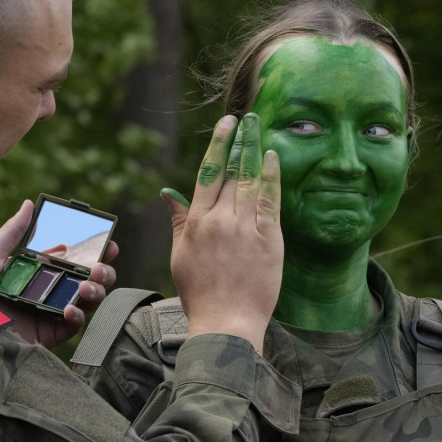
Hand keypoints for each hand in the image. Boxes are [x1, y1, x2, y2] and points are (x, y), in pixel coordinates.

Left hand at [0, 199, 118, 346]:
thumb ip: (14, 231)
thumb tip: (29, 204)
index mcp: (42, 272)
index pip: (77, 261)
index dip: (96, 252)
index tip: (108, 243)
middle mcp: (52, 292)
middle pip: (91, 281)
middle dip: (104, 272)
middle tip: (100, 266)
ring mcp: (53, 313)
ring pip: (90, 303)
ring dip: (96, 291)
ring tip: (87, 285)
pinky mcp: (50, 335)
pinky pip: (74, 326)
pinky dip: (77, 316)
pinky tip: (70, 308)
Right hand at [163, 113, 281, 352]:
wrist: (227, 323)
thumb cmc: (200, 295)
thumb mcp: (181, 256)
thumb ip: (179, 221)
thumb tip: (168, 194)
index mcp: (196, 223)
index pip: (208, 174)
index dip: (218, 147)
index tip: (225, 126)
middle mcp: (220, 220)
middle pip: (231, 173)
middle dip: (239, 142)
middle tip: (246, 118)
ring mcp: (245, 229)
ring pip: (251, 180)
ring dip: (254, 151)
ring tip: (258, 129)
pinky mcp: (269, 240)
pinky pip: (270, 200)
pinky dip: (271, 175)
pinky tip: (273, 157)